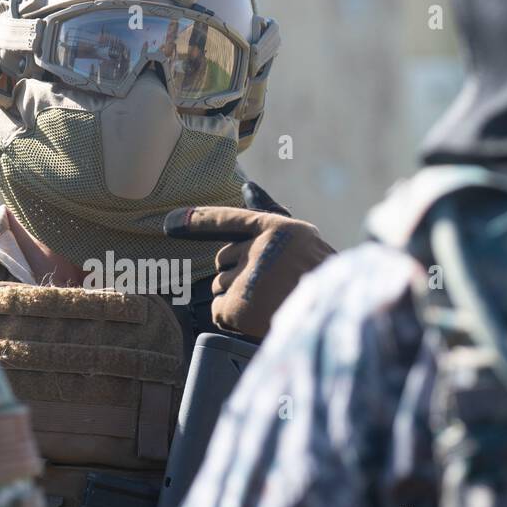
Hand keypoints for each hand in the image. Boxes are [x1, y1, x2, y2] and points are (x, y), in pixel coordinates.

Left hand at [164, 182, 334, 339]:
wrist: (339, 319)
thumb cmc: (320, 280)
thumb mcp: (301, 242)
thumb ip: (270, 213)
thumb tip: (247, 185)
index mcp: (279, 230)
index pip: (227, 220)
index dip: (196, 221)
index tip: (168, 223)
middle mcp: (260, 250)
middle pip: (223, 259)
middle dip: (238, 273)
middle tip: (271, 289)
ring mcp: (248, 278)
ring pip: (220, 285)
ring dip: (238, 296)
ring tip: (270, 305)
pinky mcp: (238, 306)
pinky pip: (218, 310)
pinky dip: (233, 319)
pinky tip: (259, 320)